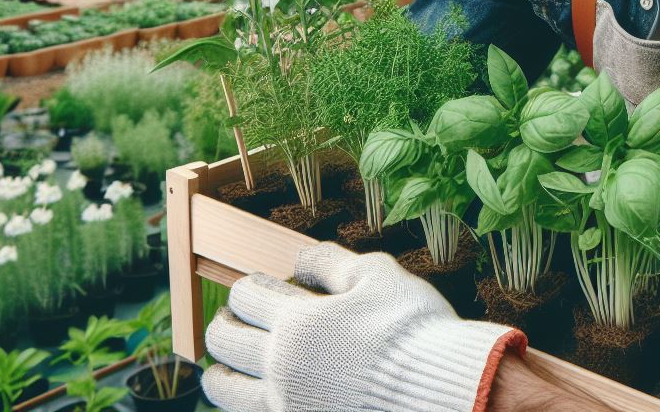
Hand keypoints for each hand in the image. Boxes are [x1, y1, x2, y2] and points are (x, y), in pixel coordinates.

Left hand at [202, 242, 525, 411]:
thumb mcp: (375, 274)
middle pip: (225, 343)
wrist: (440, 392)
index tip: (255, 284)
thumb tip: (300, 262)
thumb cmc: (410, 327)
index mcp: (296, 323)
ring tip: (224, 367)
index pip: (246, 297)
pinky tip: (260, 396)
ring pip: (227, 394)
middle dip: (223, 325)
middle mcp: (281, 368)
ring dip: (220, 374)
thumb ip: (330, 262)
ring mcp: (287, 406)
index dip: (248, 285)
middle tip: (228, 320)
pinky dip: (248, 404)